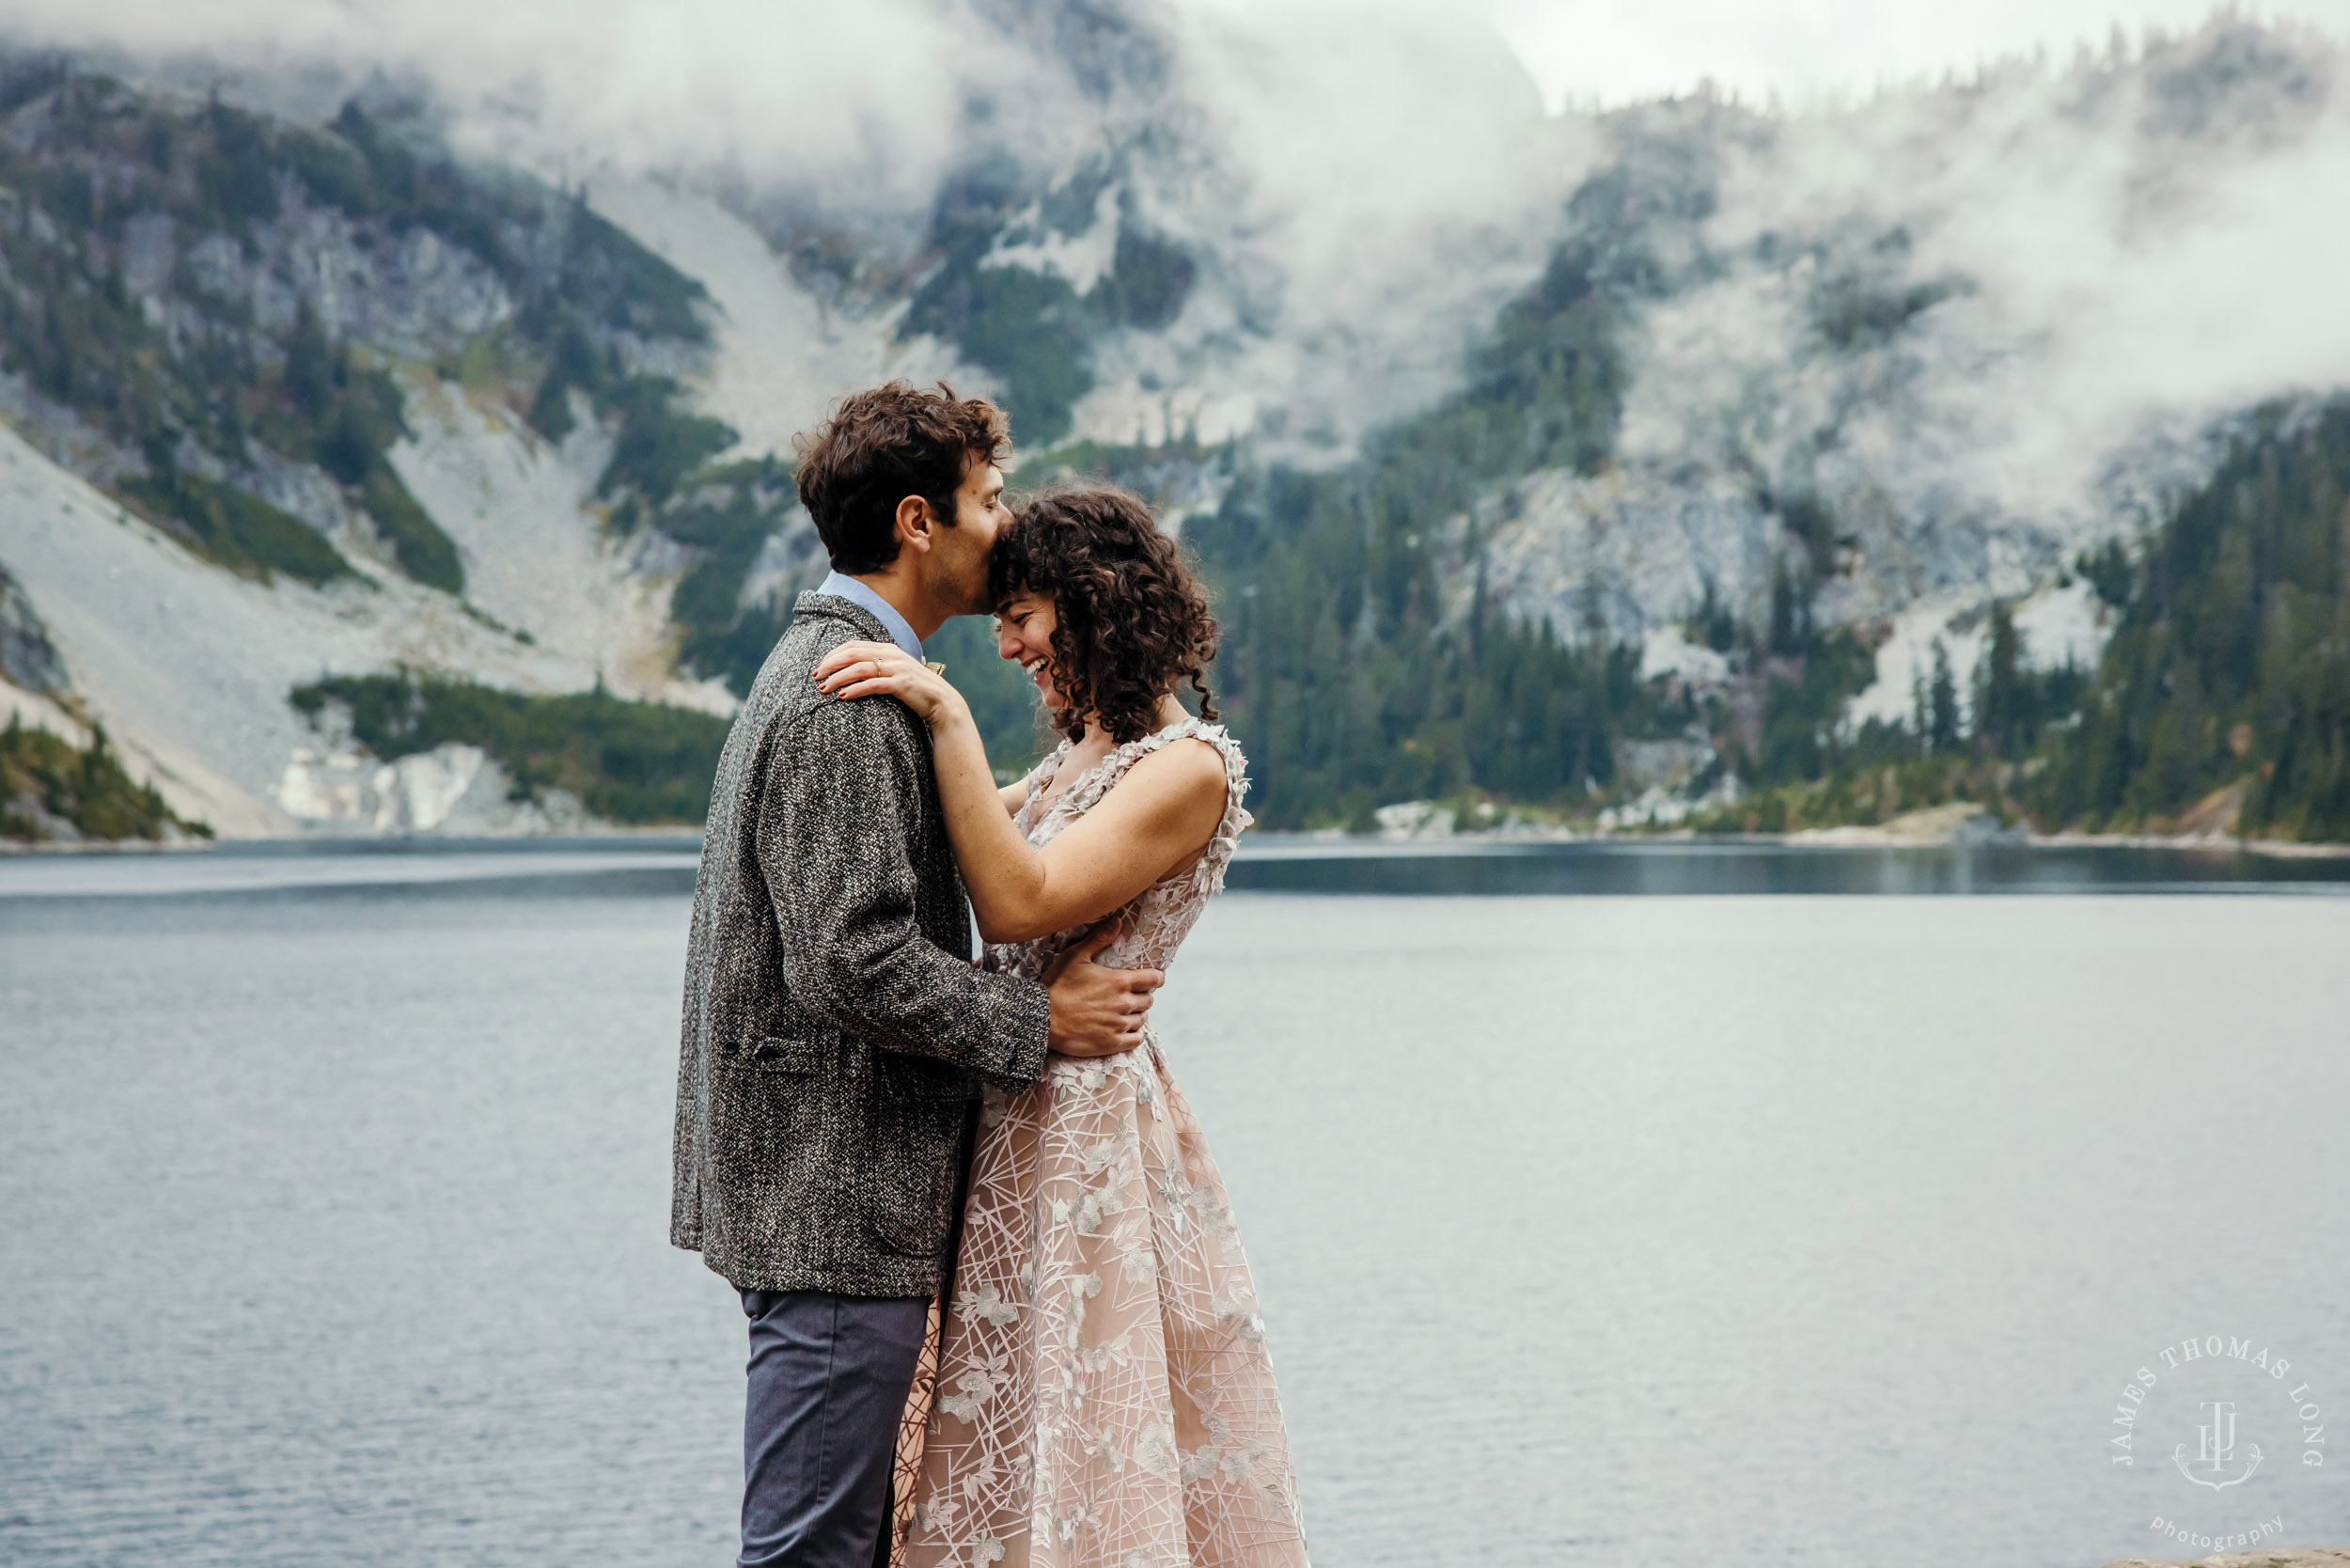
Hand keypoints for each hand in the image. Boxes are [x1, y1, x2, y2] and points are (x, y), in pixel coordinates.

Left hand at [812, 640, 966, 729]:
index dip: (833, 654)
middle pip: (852, 654)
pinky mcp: (901, 684)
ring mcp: (897, 668)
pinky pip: (873, 685)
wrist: (942, 701)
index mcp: (888, 648)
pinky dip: (856, 690)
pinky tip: (843, 696)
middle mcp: (891, 655)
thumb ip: (878, 666)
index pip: (853, 645)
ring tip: (824, 689)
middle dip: (830, 664)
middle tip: (816, 676)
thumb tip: (852, 670)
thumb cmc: (915, 689)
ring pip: (859, 668)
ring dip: (838, 678)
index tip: (820, 666)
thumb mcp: (896, 671)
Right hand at [1042, 924, 1163, 1057]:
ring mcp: (1119, 1024)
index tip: (1152, 979)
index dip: (1156, 978)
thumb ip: (1099, 938)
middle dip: (1141, 996)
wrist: (1042, 1018)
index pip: (1154, 979)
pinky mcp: (1112, 1043)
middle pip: (1148, 1000)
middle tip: (1129, 995)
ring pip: (1142, 1019)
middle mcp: (1124, 1003)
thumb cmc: (1057, 985)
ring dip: (1137, 1014)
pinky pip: (1136, 1039)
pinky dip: (1134, 1034)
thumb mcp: (1075, 956)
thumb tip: (1117, 920)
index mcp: (1119, 981)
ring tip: (1124, 1012)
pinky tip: (1124, 1029)